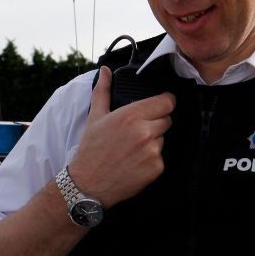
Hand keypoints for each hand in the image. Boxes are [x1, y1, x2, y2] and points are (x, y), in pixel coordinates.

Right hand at [66, 66, 173, 208]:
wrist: (87, 184)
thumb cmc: (90, 150)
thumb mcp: (95, 118)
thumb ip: (103, 91)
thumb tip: (105, 71)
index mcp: (131, 116)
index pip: (167, 101)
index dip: (162, 104)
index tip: (156, 108)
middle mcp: (144, 132)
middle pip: (167, 120)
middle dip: (155, 124)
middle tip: (136, 133)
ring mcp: (152, 151)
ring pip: (163, 139)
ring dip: (153, 142)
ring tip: (132, 150)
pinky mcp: (156, 168)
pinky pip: (161, 158)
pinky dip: (151, 161)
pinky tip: (134, 163)